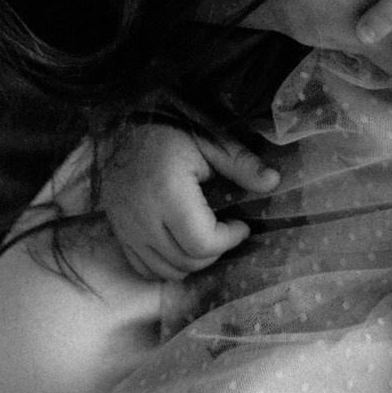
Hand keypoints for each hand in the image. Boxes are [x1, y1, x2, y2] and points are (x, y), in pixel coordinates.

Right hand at [96, 124, 278, 282]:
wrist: (119, 122)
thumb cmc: (168, 127)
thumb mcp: (209, 138)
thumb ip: (241, 163)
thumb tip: (274, 181)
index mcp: (168, 192)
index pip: (203, 243)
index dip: (229, 239)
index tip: (241, 223)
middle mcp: (143, 217)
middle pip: (187, 261)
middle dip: (214, 251)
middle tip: (225, 228)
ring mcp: (126, 228)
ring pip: (166, 271)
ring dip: (192, 261)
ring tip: (204, 234)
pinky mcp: (117, 232)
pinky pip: (144, 268)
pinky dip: (166, 265)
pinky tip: (179, 242)